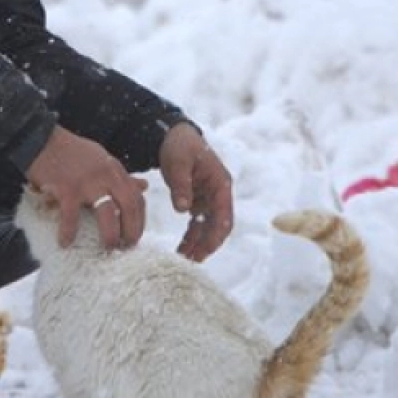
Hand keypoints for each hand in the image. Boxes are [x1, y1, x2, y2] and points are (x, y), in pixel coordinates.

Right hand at [24, 125, 147, 250]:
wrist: (41, 140)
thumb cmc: (70, 151)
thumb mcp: (102, 159)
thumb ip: (121, 175)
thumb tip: (144, 186)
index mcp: (114, 169)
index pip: (137, 196)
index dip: (140, 219)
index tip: (136, 234)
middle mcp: (106, 175)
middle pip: (129, 206)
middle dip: (132, 229)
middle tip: (126, 246)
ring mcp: (87, 182)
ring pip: (107, 213)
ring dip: (110, 234)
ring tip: (108, 248)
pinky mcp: (67, 189)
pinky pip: (71, 216)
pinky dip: (68, 232)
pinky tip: (65, 242)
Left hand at [158, 121, 233, 260]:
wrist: (174, 136)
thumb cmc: (180, 146)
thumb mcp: (178, 163)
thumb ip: (181, 185)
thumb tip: (182, 209)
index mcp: (220, 183)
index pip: (224, 215)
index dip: (216, 235)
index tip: (205, 250)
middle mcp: (218, 193)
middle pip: (218, 225)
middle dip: (207, 244)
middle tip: (193, 262)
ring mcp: (209, 198)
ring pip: (207, 227)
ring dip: (198, 243)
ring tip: (185, 260)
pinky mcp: (198, 200)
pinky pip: (197, 223)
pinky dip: (191, 235)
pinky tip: (182, 248)